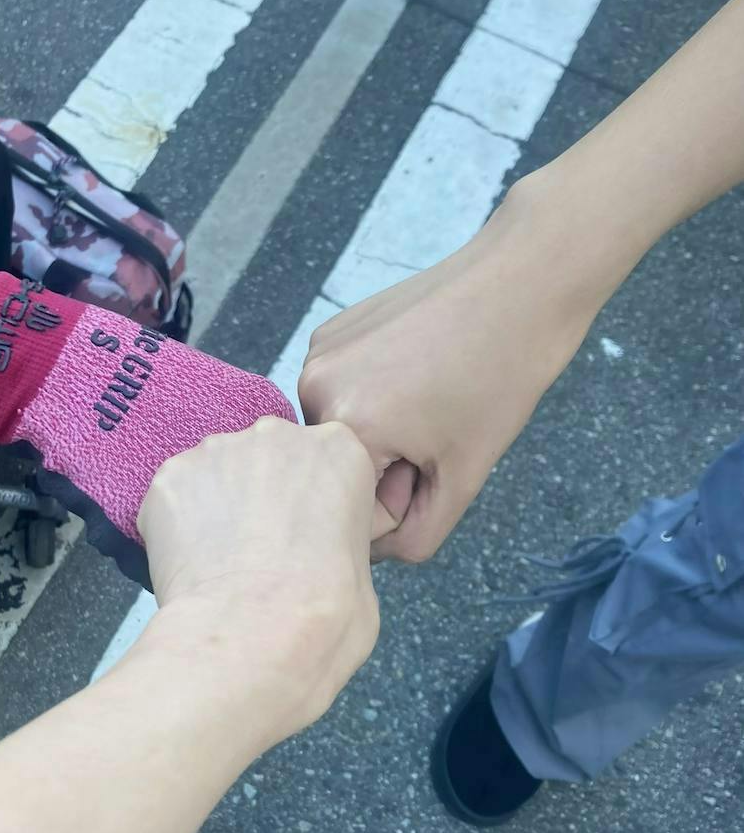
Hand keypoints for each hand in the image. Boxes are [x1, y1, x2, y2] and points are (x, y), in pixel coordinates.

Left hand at [137, 417, 379, 740]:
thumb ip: (339, 537)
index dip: (310, 500)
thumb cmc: (325, 616)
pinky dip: (176, 525)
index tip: (305, 534)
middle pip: (267, 456)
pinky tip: (189, 564)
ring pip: (216, 473)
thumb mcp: (365, 572)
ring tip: (220, 564)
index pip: (324, 460)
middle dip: (262, 494)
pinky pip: (174, 496)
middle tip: (261, 551)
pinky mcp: (171, 476)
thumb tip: (317, 552)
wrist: (253, 636)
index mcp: (338, 450)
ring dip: (217, 506)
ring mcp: (218, 452)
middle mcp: (276, 435)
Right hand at [298, 195, 595, 562]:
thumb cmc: (501, 378)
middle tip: (439, 427)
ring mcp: (317, 352)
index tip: (438, 461)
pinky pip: (338, 387)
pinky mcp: (328, 329)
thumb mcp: (466, 476)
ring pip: (337, 426)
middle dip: (383, 463)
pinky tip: (414, 365)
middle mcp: (313, 387)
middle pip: (338, 464)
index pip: (349, 507)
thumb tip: (374, 550)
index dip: (399, 497)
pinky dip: (369, 391)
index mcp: (346, 428)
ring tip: (429, 392)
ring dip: (374, 428)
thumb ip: (416, 536)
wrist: (519, 283)